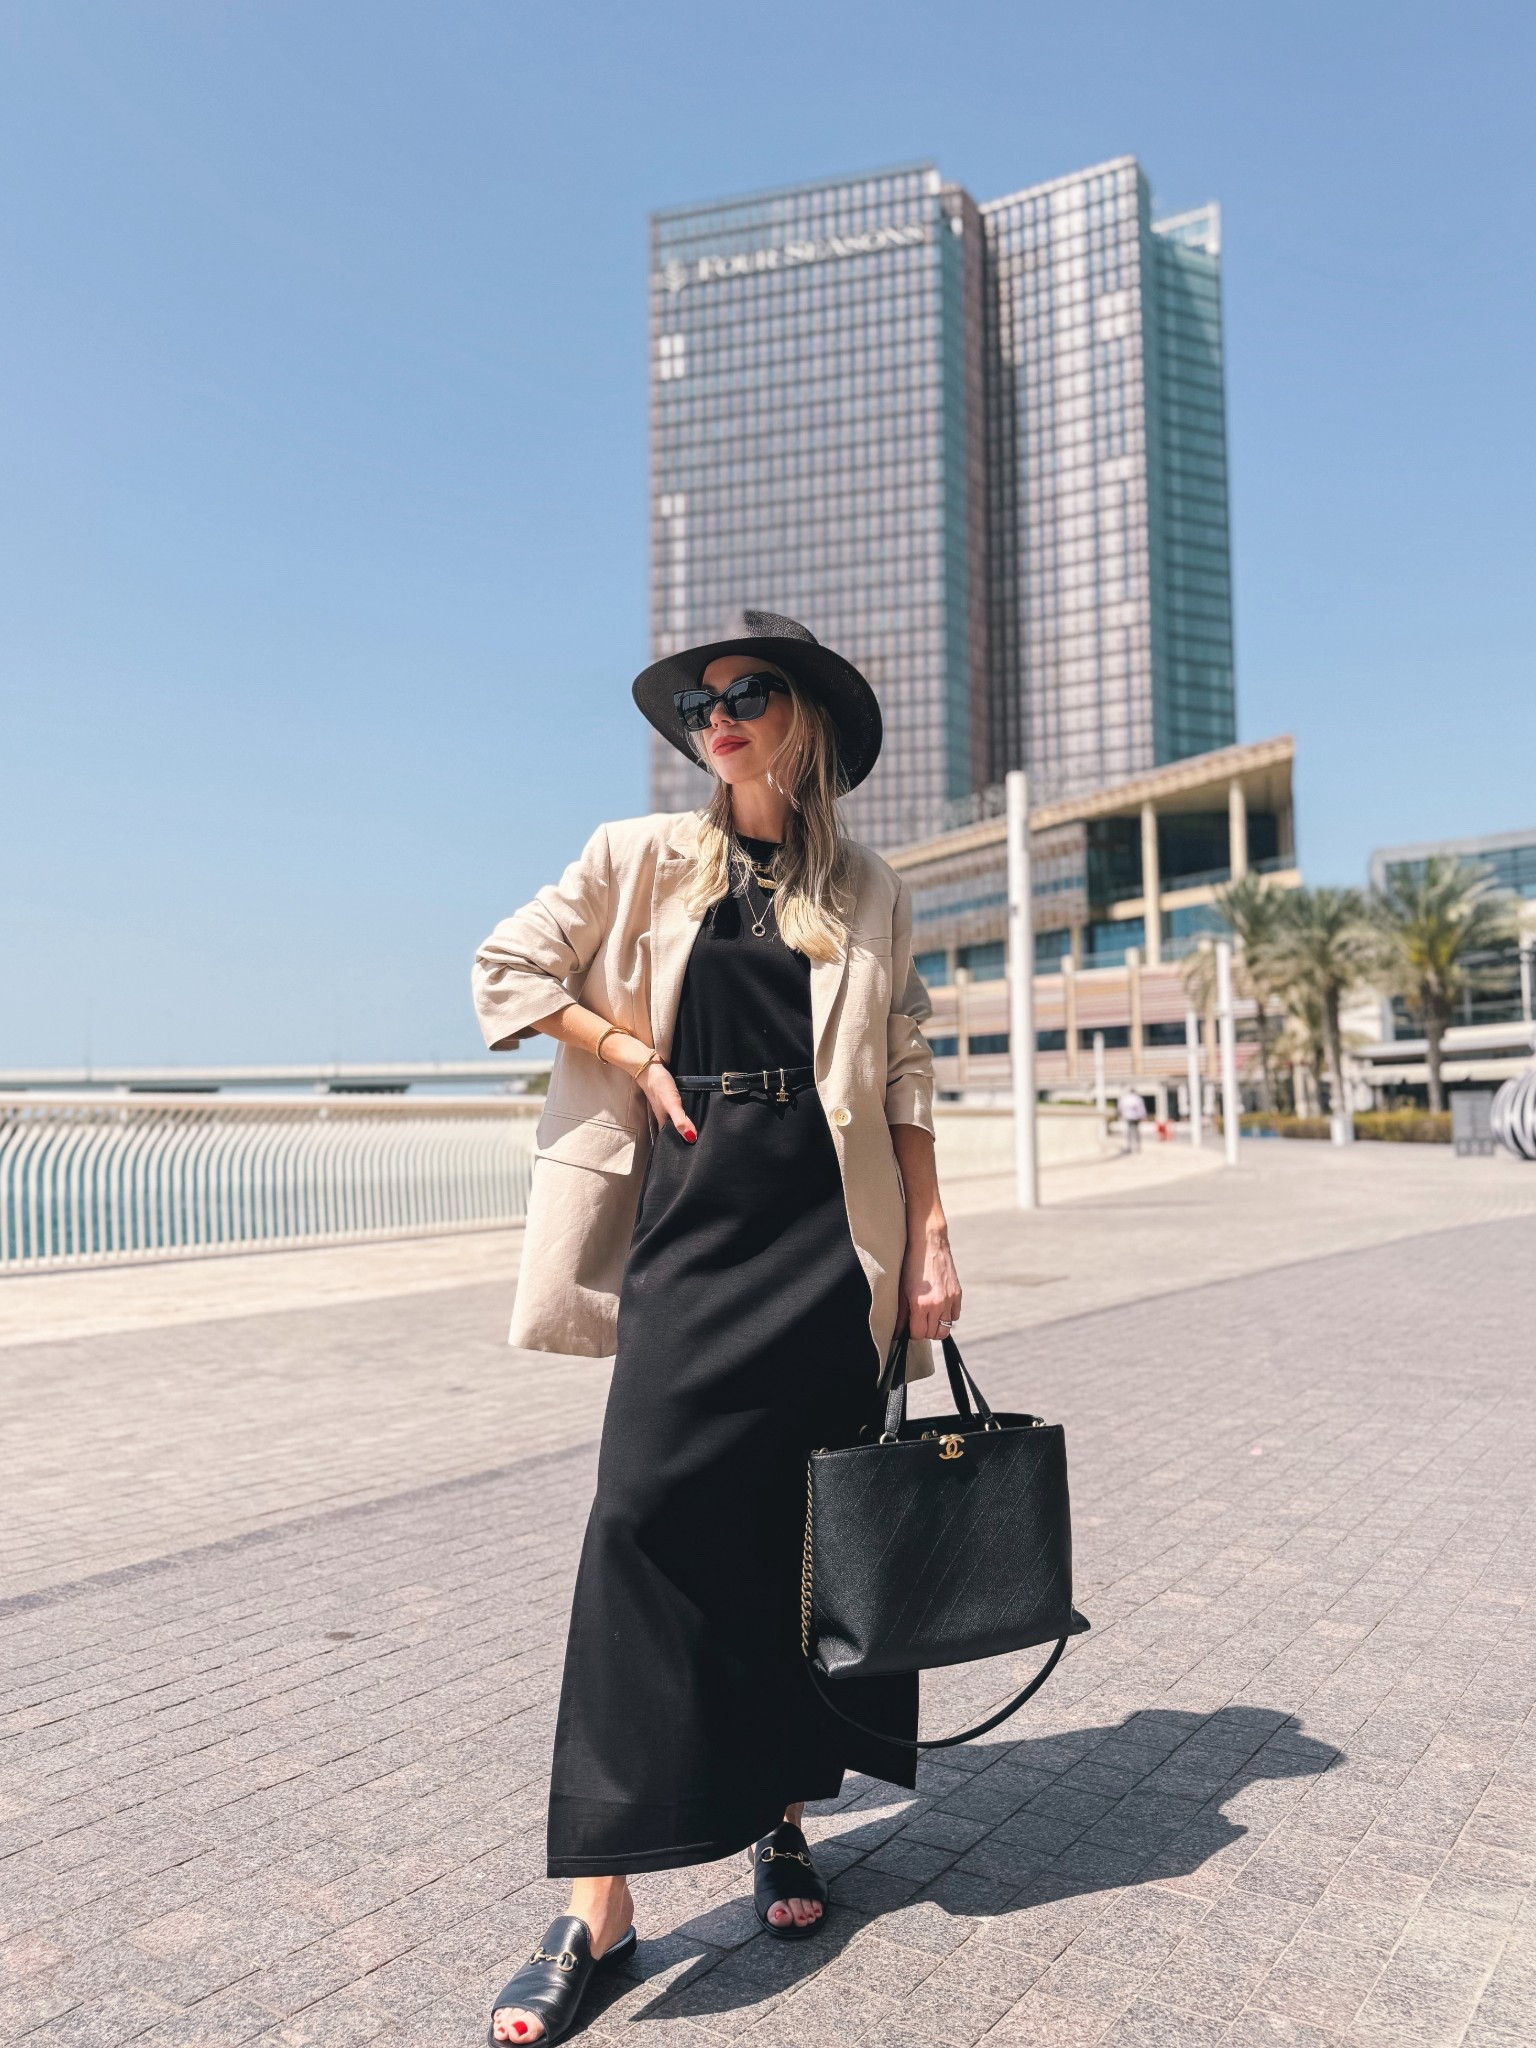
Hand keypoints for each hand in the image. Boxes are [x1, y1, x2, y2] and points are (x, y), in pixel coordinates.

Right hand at [606, 1033, 695, 1142]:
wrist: (650, 1065)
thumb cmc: (659, 1085)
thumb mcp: (671, 1104)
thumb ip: (680, 1120)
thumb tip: (691, 1138)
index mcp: (663, 1123)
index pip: (671, 1141)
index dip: (680, 1148)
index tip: (692, 1156)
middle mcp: (666, 1117)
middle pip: (676, 1132)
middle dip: (685, 1138)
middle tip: (700, 1146)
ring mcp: (669, 1108)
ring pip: (678, 1122)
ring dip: (686, 1126)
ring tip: (701, 1134)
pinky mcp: (673, 1098)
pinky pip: (681, 1110)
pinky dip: (687, 1113)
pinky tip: (695, 1113)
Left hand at [900, 1225, 960, 1341]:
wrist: (928, 1242)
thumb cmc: (910, 1264)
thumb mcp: (901, 1290)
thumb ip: (900, 1314)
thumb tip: (897, 1333)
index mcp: (920, 1304)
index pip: (919, 1334)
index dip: (912, 1332)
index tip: (909, 1326)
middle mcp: (937, 1304)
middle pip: (934, 1334)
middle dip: (924, 1331)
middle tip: (917, 1321)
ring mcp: (950, 1299)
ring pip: (946, 1329)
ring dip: (936, 1327)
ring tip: (928, 1317)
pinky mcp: (957, 1293)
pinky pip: (955, 1316)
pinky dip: (947, 1316)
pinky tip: (938, 1308)